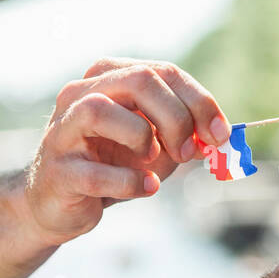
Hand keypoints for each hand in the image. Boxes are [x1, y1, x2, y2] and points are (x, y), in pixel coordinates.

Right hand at [22, 58, 229, 244]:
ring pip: (100, 110)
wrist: (61, 205)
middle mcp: (79, 94)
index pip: (163, 72)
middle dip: (176, 118)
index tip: (221, 134)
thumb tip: (221, 136)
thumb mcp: (157, 147)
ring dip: (142, 137)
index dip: (200, 102)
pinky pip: (96, 173)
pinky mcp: (58, 171)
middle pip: (138, 81)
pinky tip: (145, 188)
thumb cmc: (112, 167)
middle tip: (188, 152)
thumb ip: (186, 137)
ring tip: (150, 160)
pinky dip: (130, 182)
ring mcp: (63, 130)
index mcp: (108, 79)